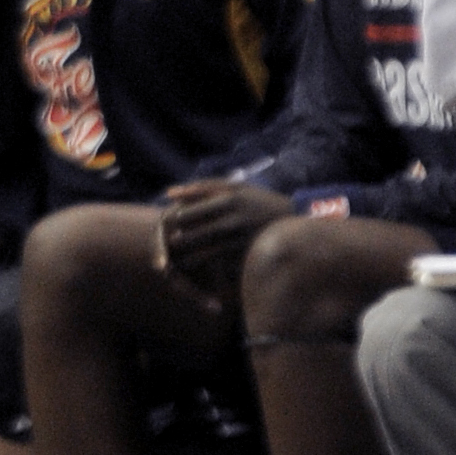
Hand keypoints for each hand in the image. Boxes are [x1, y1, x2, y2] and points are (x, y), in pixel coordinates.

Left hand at [154, 181, 293, 292]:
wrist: (291, 218)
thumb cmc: (254, 199)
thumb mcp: (232, 187)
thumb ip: (200, 188)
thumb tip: (168, 193)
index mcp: (228, 200)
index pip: (189, 213)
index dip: (173, 221)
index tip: (165, 223)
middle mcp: (234, 221)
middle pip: (194, 235)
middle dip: (176, 242)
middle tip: (164, 244)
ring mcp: (242, 240)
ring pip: (205, 253)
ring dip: (187, 258)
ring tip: (176, 259)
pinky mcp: (248, 255)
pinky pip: (222, 265)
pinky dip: (206, 267)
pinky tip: (195, 266)